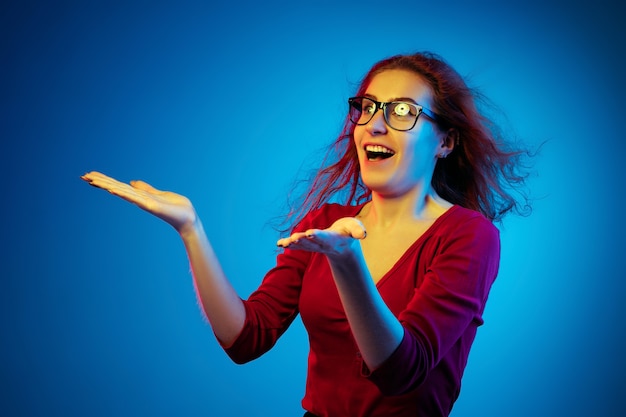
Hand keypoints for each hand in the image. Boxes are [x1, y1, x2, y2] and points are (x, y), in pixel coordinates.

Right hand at [81, 171, 196, 232]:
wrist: (188, 218)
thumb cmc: (176, 207)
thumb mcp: (159, 194)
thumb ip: (146, 188)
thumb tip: (133, 182)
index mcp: (140, 195)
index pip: (119, 186)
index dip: (105, 180)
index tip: (91, 175)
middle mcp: (139, 199)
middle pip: (116, 188)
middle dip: (100, 182)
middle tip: (83, 176)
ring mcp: (143, 203)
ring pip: (121, 191)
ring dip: (106, 185)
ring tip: (92, 180)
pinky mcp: (150, 205)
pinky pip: (134, 198)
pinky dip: (123, 193)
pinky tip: (112, 190)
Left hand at [276, 217, 366, 256]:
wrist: (343, 244)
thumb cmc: (349, 232)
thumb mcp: (356, 228)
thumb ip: (358, 230)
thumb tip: (362, 235)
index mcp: (333, 239)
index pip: (325, 237)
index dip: (318, 236)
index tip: (310, 233)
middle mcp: (322, 244)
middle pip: (312, 243)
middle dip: (303, 240)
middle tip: (294, 238)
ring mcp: (314, 245)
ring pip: (303, 245)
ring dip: (293, 244)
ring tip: (284, 243)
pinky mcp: (308, 244)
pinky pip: (297, 246)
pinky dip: (288, 245)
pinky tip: (279, 244)